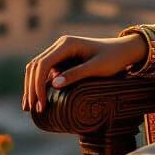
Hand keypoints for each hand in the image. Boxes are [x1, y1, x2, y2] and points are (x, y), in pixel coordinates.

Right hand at [22, 34, 146, 113]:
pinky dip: (38, 84)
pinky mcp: (62, 59)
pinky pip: (45, 71)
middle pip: (35, 66)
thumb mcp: (97, 68)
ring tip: (29, 108)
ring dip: (31, 87)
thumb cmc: (113, 58)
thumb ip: (76, 74)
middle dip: (31, 88)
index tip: (41, 105)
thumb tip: (53, 84)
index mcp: (67, 44)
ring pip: (37, 68)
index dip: (38, 85)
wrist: (124, 50)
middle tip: (31, 110)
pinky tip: (37, 99)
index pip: (43, 65)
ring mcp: (60, 51)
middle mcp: (60, 45)